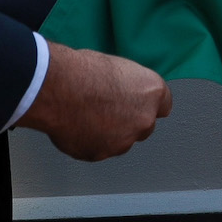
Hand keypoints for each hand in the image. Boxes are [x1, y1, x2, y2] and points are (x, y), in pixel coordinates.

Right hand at [17, 39, 172, 159]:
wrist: (59, 88)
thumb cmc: (83, 71)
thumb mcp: (117, 67)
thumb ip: (129, 86)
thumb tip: (123, 92)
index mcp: (152, 92)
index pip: (163, 105)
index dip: (146, 104)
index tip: (137, 104)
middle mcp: (144, 120)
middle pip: (143, 125)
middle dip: (128, 121)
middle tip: (106, 109)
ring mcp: (123, 141)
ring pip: (120, 141)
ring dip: (108, 133)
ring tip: (86, 115)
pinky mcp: (99, 154)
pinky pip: (96, 149)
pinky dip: (88, 141)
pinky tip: (76, 125)